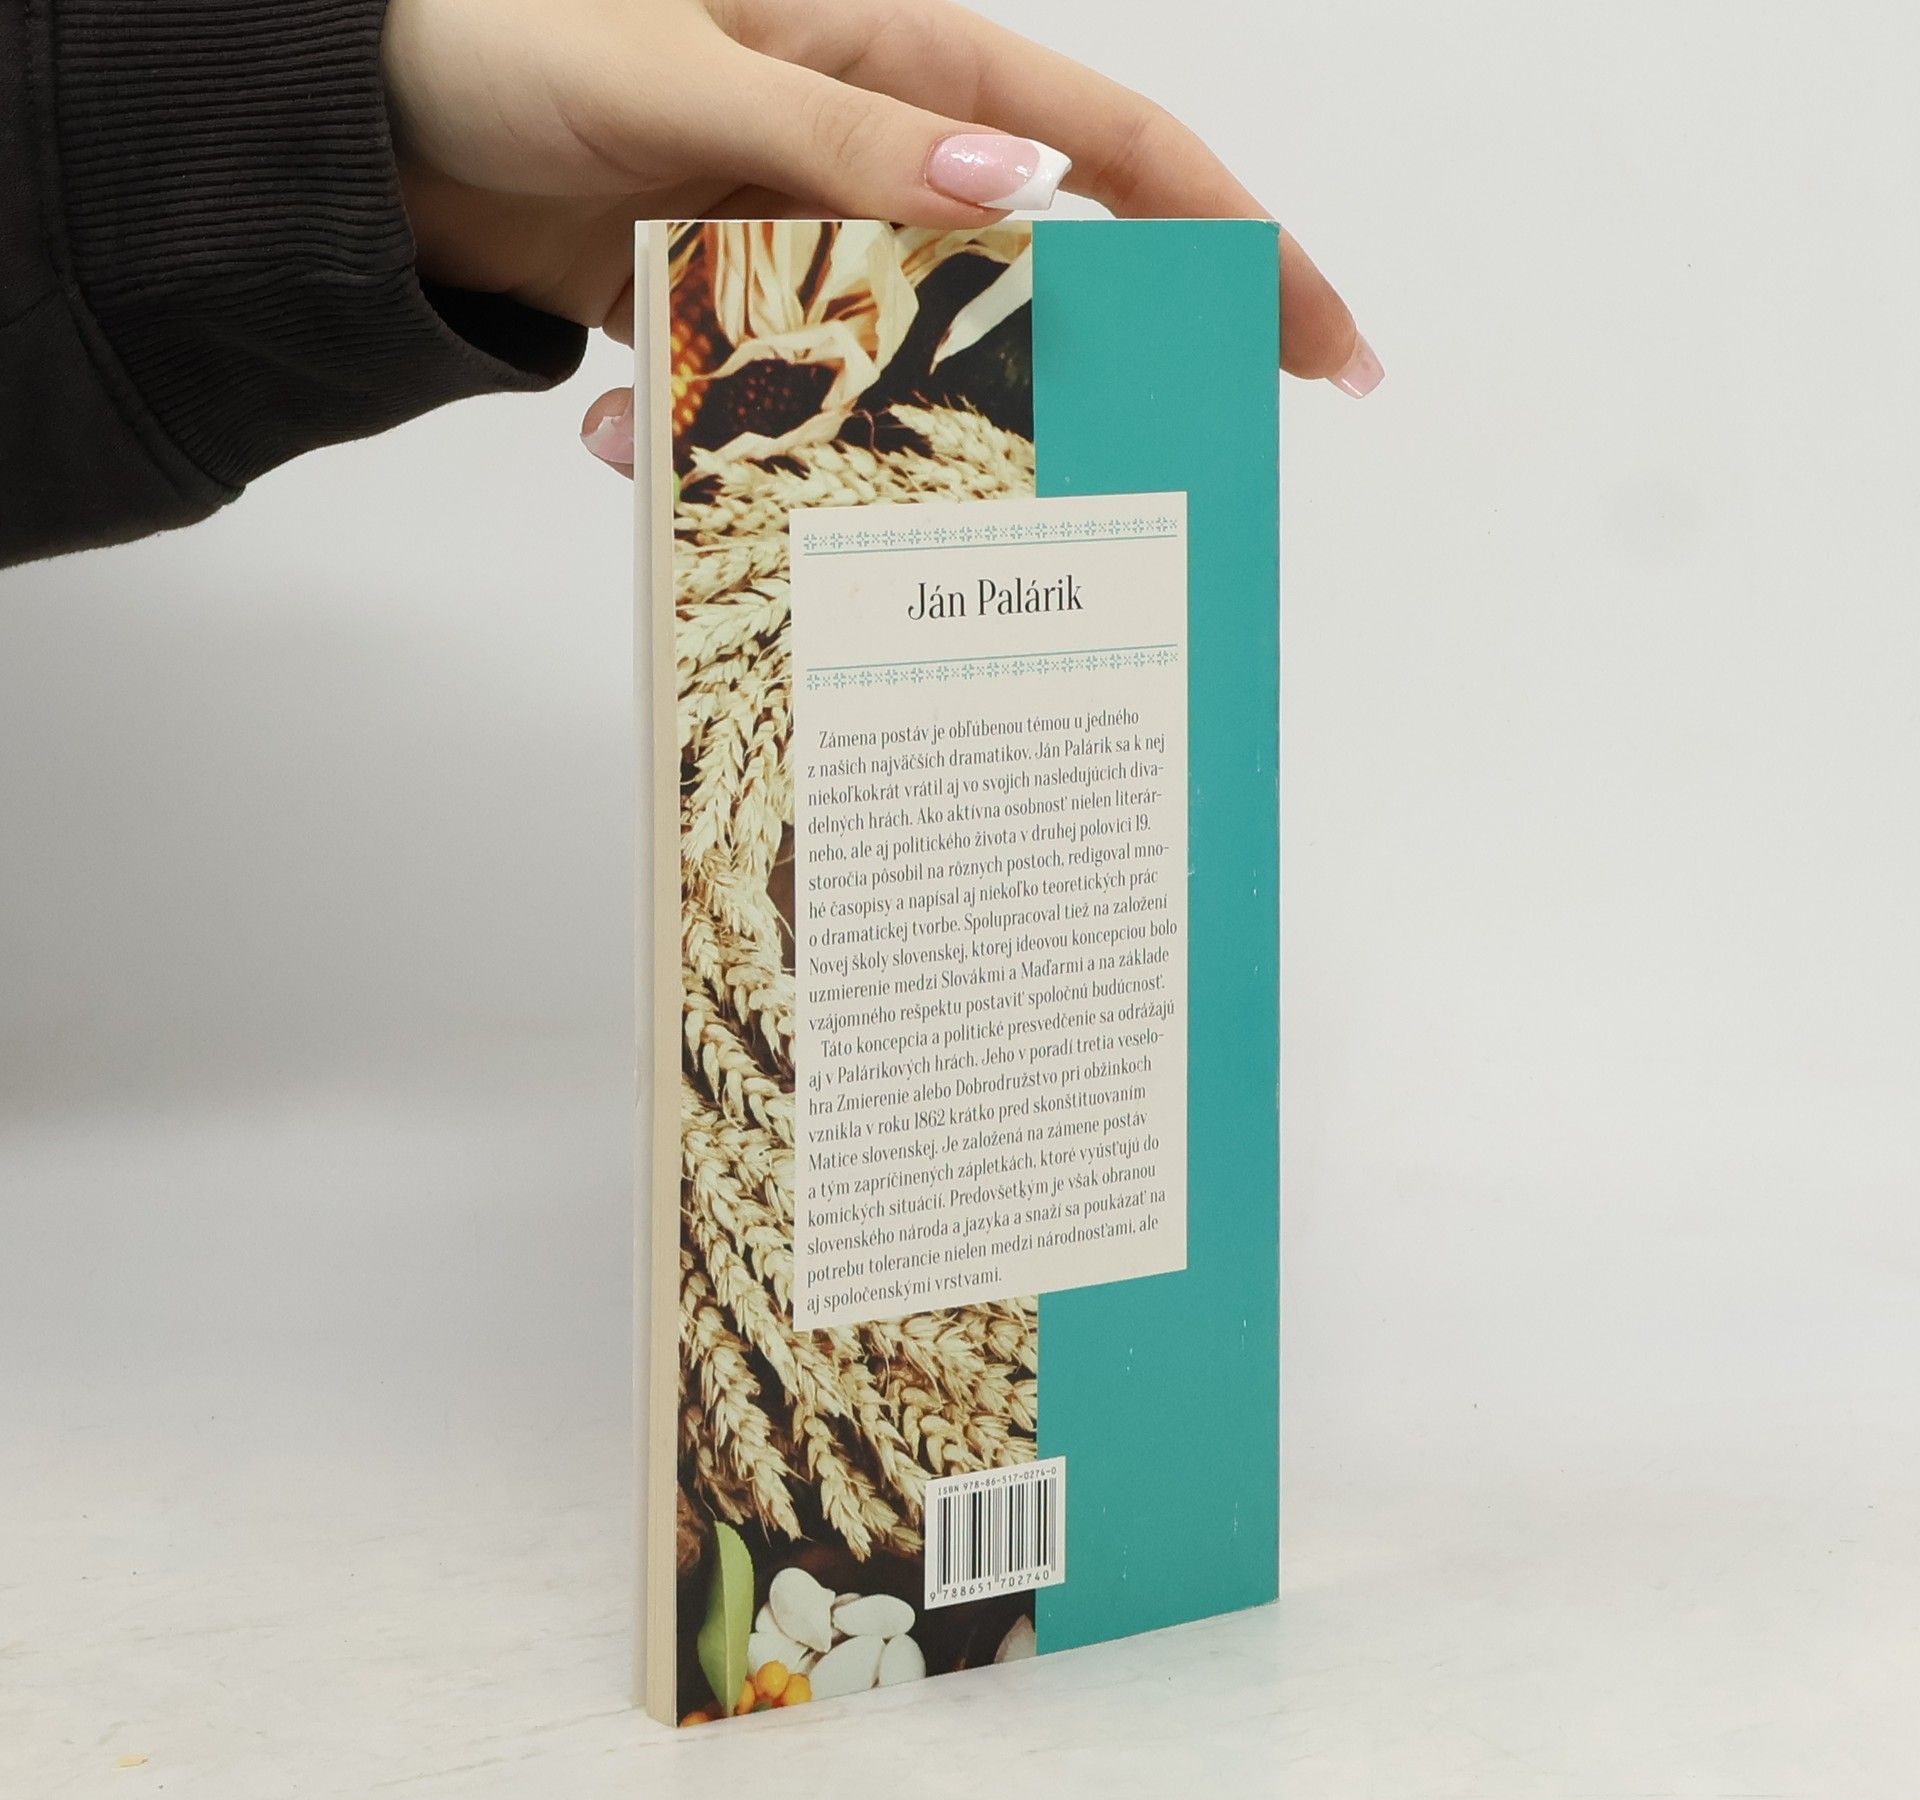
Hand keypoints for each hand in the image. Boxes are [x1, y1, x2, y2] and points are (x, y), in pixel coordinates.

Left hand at [381, 0, 1380, 473]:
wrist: (366, 121)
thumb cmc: (508, 38)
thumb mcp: (684, 73)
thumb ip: (842, 141)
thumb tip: (1020, 194)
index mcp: (902, 62)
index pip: (1118, 152)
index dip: (1236, 238)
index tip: (1318, 339)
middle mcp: (876, 160)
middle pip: (1045, 277)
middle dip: (1101, 378)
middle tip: (1162, 480)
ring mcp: (810, 248)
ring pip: (900, 364)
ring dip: (865, 436)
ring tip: (820, 492)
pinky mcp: (735, 315)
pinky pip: (779, 401)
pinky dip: (725, 440)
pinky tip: (635, 441)